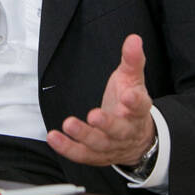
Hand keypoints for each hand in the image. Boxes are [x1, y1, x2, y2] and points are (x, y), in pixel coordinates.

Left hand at [46, 34, 155, 167]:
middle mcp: (127, 131)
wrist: (137, 137)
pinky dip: (68, 149)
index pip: (140, 107)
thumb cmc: (130, 102)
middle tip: (93, 115)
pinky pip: (83, 155)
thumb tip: (134, 38)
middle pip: (120, 131)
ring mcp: (113, 145)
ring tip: (68, 124)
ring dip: (84, 136)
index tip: (127, 96)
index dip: (135, 102)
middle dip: (107, 124)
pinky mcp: (98, 155)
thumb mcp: (132, 79)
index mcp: (138, 111)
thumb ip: (132, 60)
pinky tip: (54, 138)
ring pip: (100, 144)